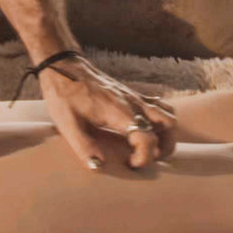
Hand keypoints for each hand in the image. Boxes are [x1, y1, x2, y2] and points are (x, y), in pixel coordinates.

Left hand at [38, 54, 177, 169]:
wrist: (63, 65)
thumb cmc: (64, 94)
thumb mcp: (67, 123)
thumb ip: (84, 146)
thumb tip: (99, 167)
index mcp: (120, 113)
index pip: (149, 140)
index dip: (144, 158)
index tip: (131, 164)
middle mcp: (134, 103)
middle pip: (170, 127)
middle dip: (163, 148)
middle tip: (142, 156)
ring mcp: (135, 97)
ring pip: (168, 115)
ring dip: (165, 133)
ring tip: (147, 145)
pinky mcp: (132, 93)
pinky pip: (159, 105)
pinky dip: (160, 119)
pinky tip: (143, 127)